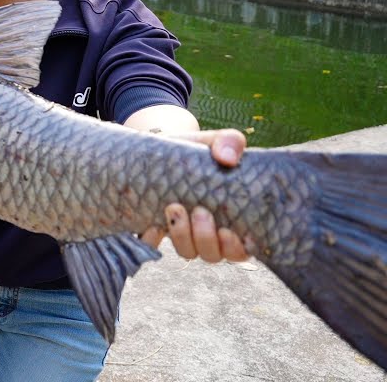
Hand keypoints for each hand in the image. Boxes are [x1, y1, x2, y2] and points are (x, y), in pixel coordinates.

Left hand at [140, 128, 249, 262]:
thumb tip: (228, 157)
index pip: (243, 249)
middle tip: (199, 211)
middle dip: (207, 238)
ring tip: (175, 208)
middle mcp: (210, 233)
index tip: (229, 230)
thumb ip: (229, 142)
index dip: (238, 247)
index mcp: (233, 218)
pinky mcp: (156, 229)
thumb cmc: (195, 151)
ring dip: (182, 237)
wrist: (160, 150)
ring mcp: (183, 234)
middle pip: (214, 254)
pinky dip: (152, 242)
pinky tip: (152, 226)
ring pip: (189, 252)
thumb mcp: (213, 141)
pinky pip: (154, 248)